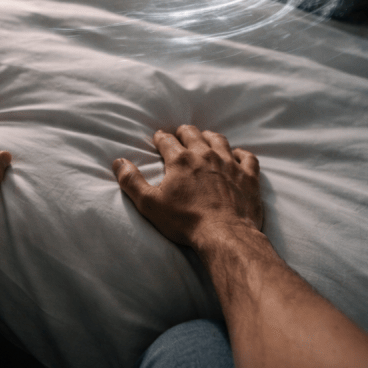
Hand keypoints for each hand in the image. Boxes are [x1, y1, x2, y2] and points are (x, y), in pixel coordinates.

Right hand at [113, 125, 261, 250]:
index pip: (167, 140)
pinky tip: (237, 156)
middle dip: (184, 132)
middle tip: (180, 134)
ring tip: (205, 138)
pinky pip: (247, 157)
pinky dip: (240, 154)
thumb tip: (118, 162)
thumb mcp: (149, 204)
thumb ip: (132, 182)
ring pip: (219, 140)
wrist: (225, 235)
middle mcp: (205, 155)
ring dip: (209, 137)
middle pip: (193, 134)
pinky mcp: (248, 177)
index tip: (158, 138)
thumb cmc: (185, 221)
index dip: (160, 138)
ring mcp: (229, 164)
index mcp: (180, 160)